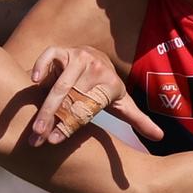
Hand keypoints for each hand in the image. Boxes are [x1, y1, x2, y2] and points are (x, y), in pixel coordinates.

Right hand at [28, 46, 163, 145]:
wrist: (97, 60)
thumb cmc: (105, 89)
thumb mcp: (123, 104)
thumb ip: (138, 120)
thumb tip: (159, 137)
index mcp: (112, 84)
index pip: (89, 109)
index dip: (71, 126)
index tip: (55, 142)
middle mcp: (97, 68)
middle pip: (73, 99)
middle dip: (53, 120)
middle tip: (37, 139)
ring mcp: (79, 57)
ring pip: (60, 85)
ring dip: (44, 107)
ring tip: (33, 127)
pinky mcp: (63, 50)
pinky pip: (50, 55)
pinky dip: (41, 65)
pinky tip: (34, 81)